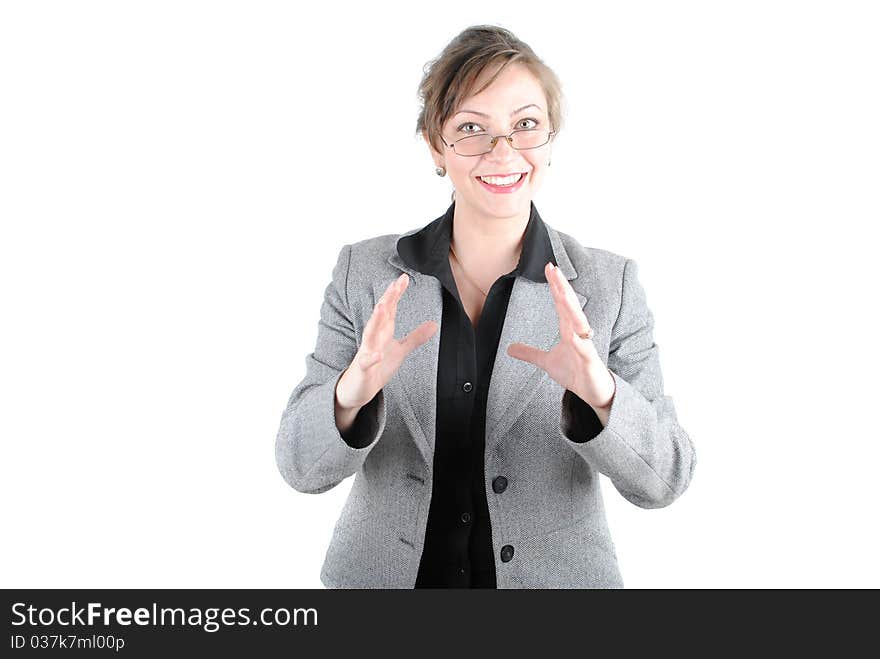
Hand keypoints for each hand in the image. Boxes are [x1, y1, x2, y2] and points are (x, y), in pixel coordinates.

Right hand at [336, 273, 438, 409]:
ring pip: (370, 334)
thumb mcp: (401, 350)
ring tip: (382, 306)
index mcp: (383, 331)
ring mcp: (367, 352)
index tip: (404, 278)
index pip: (390, 309)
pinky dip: (371, 357)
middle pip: (381, 316)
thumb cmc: (378, 367)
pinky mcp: (364, 369)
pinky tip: (377, 354)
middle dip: (387, 299)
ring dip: (375, 320)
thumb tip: (434, 323)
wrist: (357, 388)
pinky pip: (366, 362)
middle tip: (395, 284)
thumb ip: (416, 337)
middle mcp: (374, 338)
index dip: (396, 294)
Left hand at [507, 262, 615, 409]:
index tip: (549, 268)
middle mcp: (578, 333)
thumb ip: (530, 353)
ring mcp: (585, 345)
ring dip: (571, 307)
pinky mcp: (590, 361)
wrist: (594, 392)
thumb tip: (510, 348)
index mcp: (569, 329)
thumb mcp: (547, 363)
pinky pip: (585, 349)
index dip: (555, 286)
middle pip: (569, 305)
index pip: (561, 303)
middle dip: (562, 287)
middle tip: (553, 269)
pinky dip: (581, 342)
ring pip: (579, 322)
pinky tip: (574, 335)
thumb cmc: (575, 373)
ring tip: (562, 292)